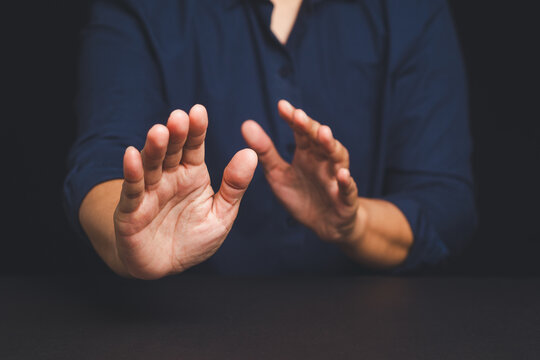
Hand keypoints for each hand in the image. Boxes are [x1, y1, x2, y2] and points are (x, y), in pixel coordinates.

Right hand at [114, 105, 256, 278]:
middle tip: (179, 117)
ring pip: (150, 166)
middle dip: (175, 134)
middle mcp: (169, 178)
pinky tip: (132, 155)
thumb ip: (234, 186)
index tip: (199, 111)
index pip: (194, 147)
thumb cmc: (194, 238)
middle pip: (171, 151)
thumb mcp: (222, 214)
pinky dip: (131, 173)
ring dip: (153, 149)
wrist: (167, 266)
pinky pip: (131, 191)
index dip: (196, 130)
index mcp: (192, 174)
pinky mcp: (131, 211)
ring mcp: (148, 192)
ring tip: (158, 132)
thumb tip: (251, 153)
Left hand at [241, 100, 362, 243]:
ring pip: (337, 158)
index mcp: (307, 153)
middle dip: (310, 127)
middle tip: (299, 116)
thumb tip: (246, 124)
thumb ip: (264, 151)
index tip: (282, 106)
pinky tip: (342, 174)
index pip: (301, 132)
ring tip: (323, 134)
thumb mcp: (277, 173)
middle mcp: (324, 161)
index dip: (293, 119)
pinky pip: (347, 190)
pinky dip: (346, 182)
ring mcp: (336, 178)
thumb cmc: (300, 194)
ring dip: (331, 146)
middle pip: (319, 140)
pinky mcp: (345, 200)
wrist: (323, 224)